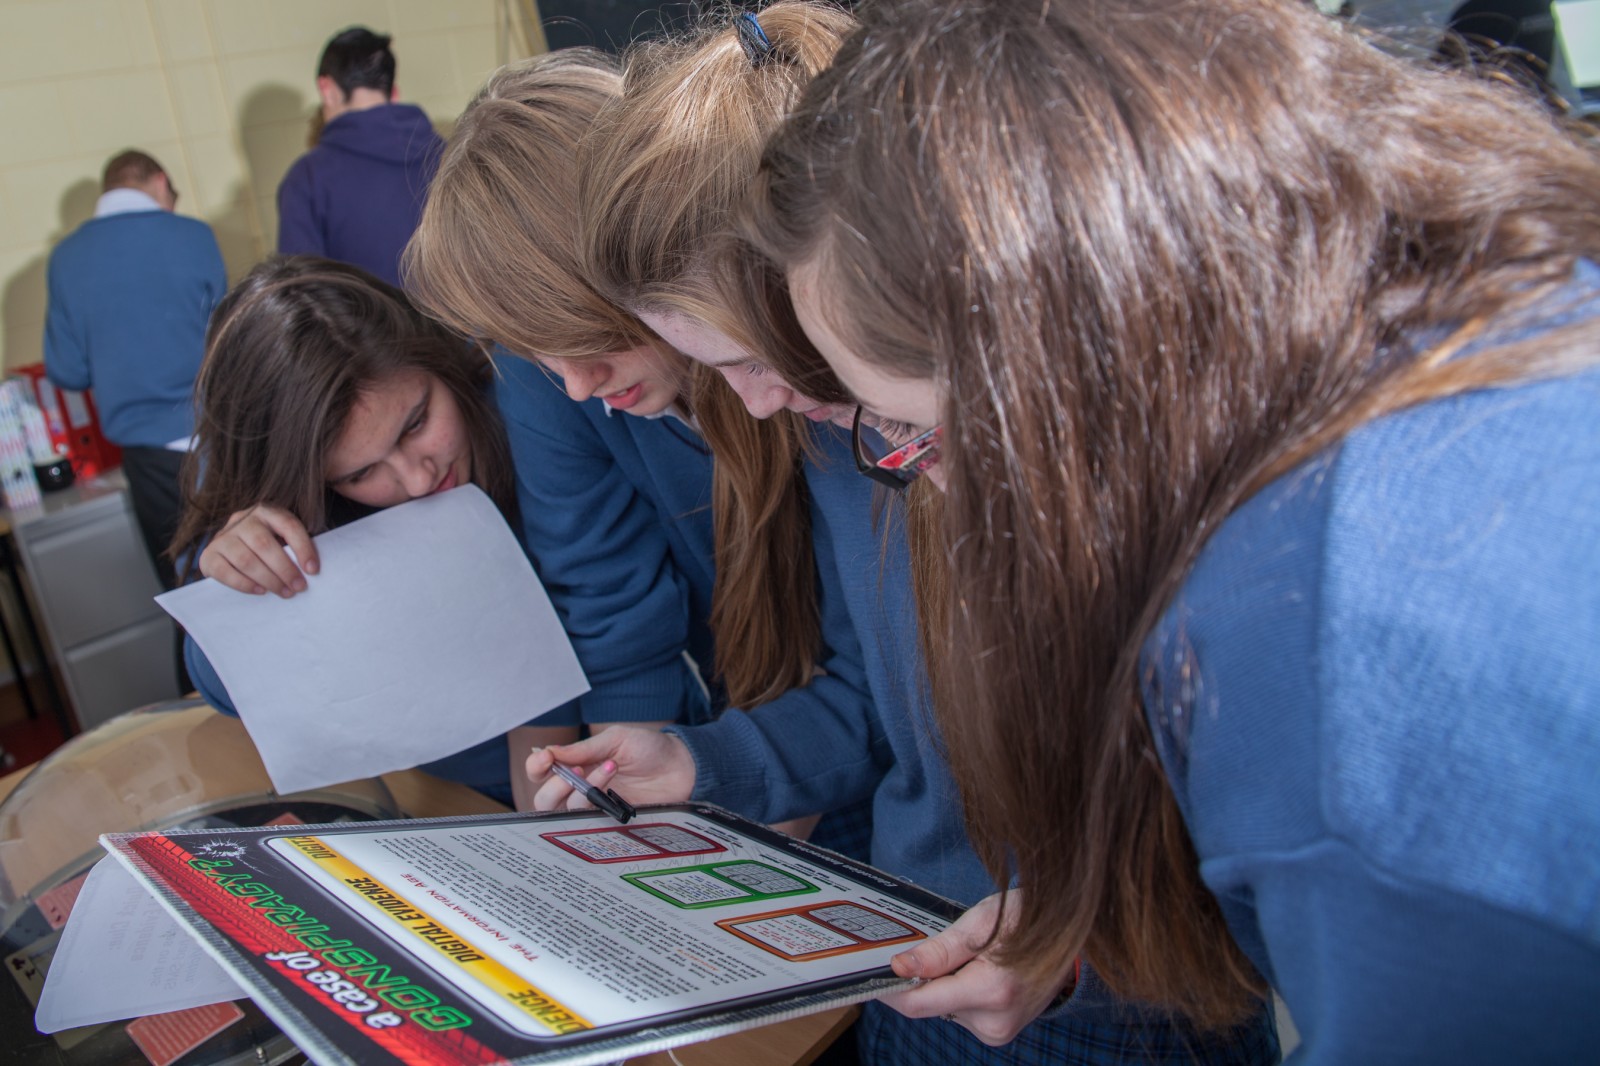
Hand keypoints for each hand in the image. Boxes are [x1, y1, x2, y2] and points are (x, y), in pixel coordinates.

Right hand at [198, 505, 317, 596]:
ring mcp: (223, 537)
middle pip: (264, 544)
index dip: (303, 547)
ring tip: (285, 592)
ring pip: (245, 560)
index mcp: (266, 511)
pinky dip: (244, 584)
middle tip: (298, 587)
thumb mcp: (280, 537)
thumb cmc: (265, 544)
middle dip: (285, 569)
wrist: (229, 547)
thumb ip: (293, 546)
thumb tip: (311, 569)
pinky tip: (260, 591)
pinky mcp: (209, 555)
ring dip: (268, 580)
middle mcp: (242, 520)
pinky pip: (224, 572)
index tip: (313, 570)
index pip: (287, 525)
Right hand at [525, 727, 695, 811]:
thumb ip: (583, 749)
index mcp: (576, 764)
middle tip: (579, 771)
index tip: (547, 759)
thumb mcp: (615, 739)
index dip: (536, 767)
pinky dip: (598, 807)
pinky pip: (591, 825)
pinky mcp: (610, 823)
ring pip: (564, 814)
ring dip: (582, 791)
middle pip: (544, 800)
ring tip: (609, 769)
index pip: (540, 772)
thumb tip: (549, 752)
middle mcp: (579, 788)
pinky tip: (616, 791)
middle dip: (555, 785)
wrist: (682, 767)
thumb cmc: (649, 748)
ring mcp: (594, 808)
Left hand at [882, 892, 1073, 1046]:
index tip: (874, 973)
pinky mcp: (998, 1033)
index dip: (892, 989)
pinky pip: (960, 1012)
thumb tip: (900, 966)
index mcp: (992, 991)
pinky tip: (976, 970)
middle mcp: (995, 1020)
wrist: (1071, 937)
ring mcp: (998, 1031)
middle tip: (931, 946)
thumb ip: (939, 950)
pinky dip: (957, 991)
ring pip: (944, 1008)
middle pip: (931, 1004)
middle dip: (923, 977)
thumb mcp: (980, 922)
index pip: (920, 1003)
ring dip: (943, 983)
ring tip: (968, 955)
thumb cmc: (1028, 920)